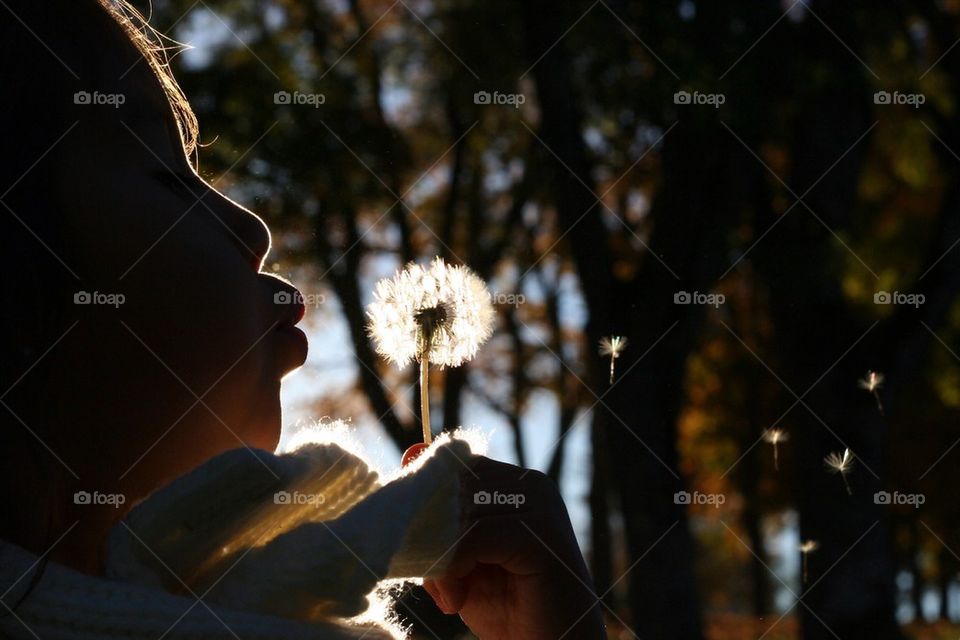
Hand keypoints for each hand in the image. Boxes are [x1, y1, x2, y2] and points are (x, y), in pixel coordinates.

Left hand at [423, 457, 604, 638]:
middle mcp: (532, 483)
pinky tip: (457, 600)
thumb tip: (409, 453)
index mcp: (515, 482)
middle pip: (452, 486)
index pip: (453, 468)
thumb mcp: (459, 558)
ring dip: (439, 559)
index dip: (425, 505)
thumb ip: (436, 520)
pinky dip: (453, 568)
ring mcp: (541, 505)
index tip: (413, 550)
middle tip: (433, 584)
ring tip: (448, 597)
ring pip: (458, 512)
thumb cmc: (506, 607)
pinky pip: (473, 536)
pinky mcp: (542, 535)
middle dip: (428, 534)